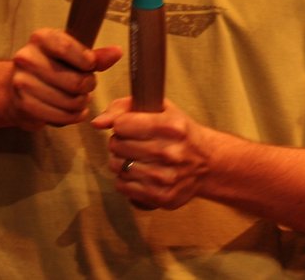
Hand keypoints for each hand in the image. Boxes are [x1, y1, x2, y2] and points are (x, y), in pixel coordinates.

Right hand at [9, 28, 120, 129]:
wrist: (17, 86)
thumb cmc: (51, 65)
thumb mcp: (72, 54)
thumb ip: (95, 56)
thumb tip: (117, 52)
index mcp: (41, 38)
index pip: (67, 48)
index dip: (86, 61)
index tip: (90, 65)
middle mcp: (27, 58)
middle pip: (74, 80)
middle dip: (88, 86)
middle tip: (87, 85)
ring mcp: (22, 82)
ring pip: (69, 101)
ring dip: (81, 104)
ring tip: (79, 99)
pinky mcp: (24, 105)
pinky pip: (59, 116)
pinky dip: (72, 116)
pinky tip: (72, 110)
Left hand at [92, 98, 214, 209]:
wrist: (207, 164)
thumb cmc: (180, 133)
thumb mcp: (161, 109)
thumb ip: (124, 107)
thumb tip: (97, 123)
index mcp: (171, 127)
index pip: (122, 125)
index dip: (122, 125)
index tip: (131, 127)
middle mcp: (169, 152)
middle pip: (117, 145)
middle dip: (120, 142)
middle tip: (133, 143)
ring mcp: (165, 177)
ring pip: (117, 166)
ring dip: (121, 161)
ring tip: (136, 158)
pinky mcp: (161, 197)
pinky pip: (122, 186)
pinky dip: (126, 179)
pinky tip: (139, 173)